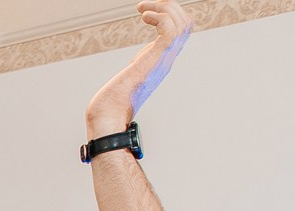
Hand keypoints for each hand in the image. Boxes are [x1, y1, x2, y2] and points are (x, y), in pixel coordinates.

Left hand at [86, 1, 190, 132]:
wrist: (108, 116)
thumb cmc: (113, 101)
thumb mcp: (134, 74)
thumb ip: (142, 65)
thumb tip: (138, 65)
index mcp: (163, 60)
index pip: (182, 32)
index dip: (172, 15)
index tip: (150, 11)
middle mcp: (166, 59)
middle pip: (186, 24)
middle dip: (169, 7)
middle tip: (146, 6)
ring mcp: (162, 60)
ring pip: (181, 24)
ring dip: (165, 8)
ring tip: (143, 9)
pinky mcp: (153, 61)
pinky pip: (170, 31)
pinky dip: (160, 17)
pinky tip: (144, 16)